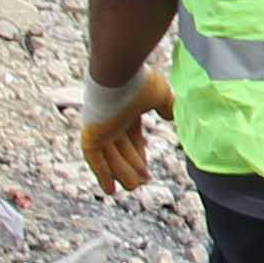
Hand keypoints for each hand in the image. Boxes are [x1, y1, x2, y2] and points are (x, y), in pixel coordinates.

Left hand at [80, 64, 170, 194]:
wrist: (118, 71)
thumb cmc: (139, 80)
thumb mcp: (160, 95)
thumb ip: (166, 106)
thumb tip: (172, 117)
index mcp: (126, 109)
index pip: (132, 137)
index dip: (139, 154)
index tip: (146, 171)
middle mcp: (111, 119)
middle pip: (121, 149)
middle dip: (132, 166)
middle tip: (143, 182)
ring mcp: (100, 128)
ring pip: (110, 157)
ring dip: (122, 174)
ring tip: (135, 188)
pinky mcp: (90, 134)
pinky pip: (95, 160)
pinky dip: (102, 174)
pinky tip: (110, 190)